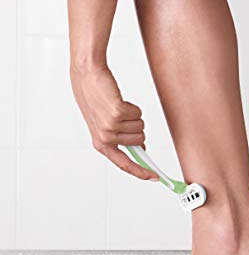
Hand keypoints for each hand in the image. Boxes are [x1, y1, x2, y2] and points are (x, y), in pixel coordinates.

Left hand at [70, 65, 158, 180]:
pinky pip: (138, 114)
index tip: (155, 177)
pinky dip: (133, 107)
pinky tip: (119, 101)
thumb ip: (121, 139)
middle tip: (122, 117)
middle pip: (140, 140)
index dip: (141, 172)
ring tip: (119, 107)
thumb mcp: (105, 125)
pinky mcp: (117, 113)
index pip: (125, 165)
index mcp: (101, 145)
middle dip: (137, 128)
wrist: (87, 77)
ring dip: (134, 116)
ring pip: (141, 126)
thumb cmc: (95, 99)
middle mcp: (105, 138)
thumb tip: (141, 148)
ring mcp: (110, 126)